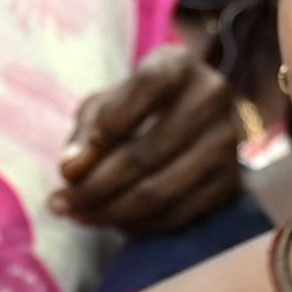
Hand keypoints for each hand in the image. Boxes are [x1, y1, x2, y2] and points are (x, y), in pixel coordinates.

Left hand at [52, 45, 251, 240]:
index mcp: (177, 66)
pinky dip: (139, 225)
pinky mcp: (231, 182)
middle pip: (144, 155)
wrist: (194, 118)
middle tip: (61, 204)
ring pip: (160, 192)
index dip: (101, 131)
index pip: (141, 93)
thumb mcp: (107, 102)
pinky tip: (113, 222)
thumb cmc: (136, 106)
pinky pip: (178, 215)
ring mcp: (227, 143)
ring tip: (79, 216)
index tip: (67, 167)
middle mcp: (211, 99)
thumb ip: (87, 130)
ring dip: (111, 213)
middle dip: (94, 188)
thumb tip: (72, 171)